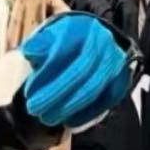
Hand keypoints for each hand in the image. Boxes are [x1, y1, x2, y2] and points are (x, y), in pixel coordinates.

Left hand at [20, 13, 130, 127]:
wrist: (84, 48)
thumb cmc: (56, 47)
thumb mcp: (42, 41)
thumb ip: (37, 46)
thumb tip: (29, 51)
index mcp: (78, 27)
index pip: (63, 50)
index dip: (45, 73)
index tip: (29, 92)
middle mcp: (100, 41)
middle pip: (80, 70)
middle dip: (55, 93)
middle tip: (34, 109)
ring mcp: (113, 60)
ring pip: (95, 86)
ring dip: (70, 106)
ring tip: (48, 118)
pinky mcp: (120, 79)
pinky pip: (108, 98)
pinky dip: (88, 113)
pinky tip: (69, 122)